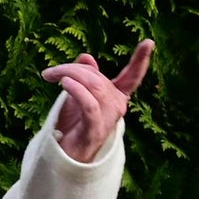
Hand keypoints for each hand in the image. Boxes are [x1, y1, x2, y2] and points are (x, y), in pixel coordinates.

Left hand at [41, 40, 153, 163]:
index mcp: (116, 97)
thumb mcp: (76, 95)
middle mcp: (117, 106)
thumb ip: (83, 75)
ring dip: (69, 77)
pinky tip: (64, 84)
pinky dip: (77, 91)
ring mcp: (108, 119)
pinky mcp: (96, 129)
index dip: (141, 60)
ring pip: (93, 87)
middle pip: (97, 77)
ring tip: (52, 76)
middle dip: (72, 70)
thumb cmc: (72, 125)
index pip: (132, 77)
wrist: (64, 156)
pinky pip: (89, 104)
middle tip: (49, 73)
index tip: (149, 42)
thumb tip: (86, 57)